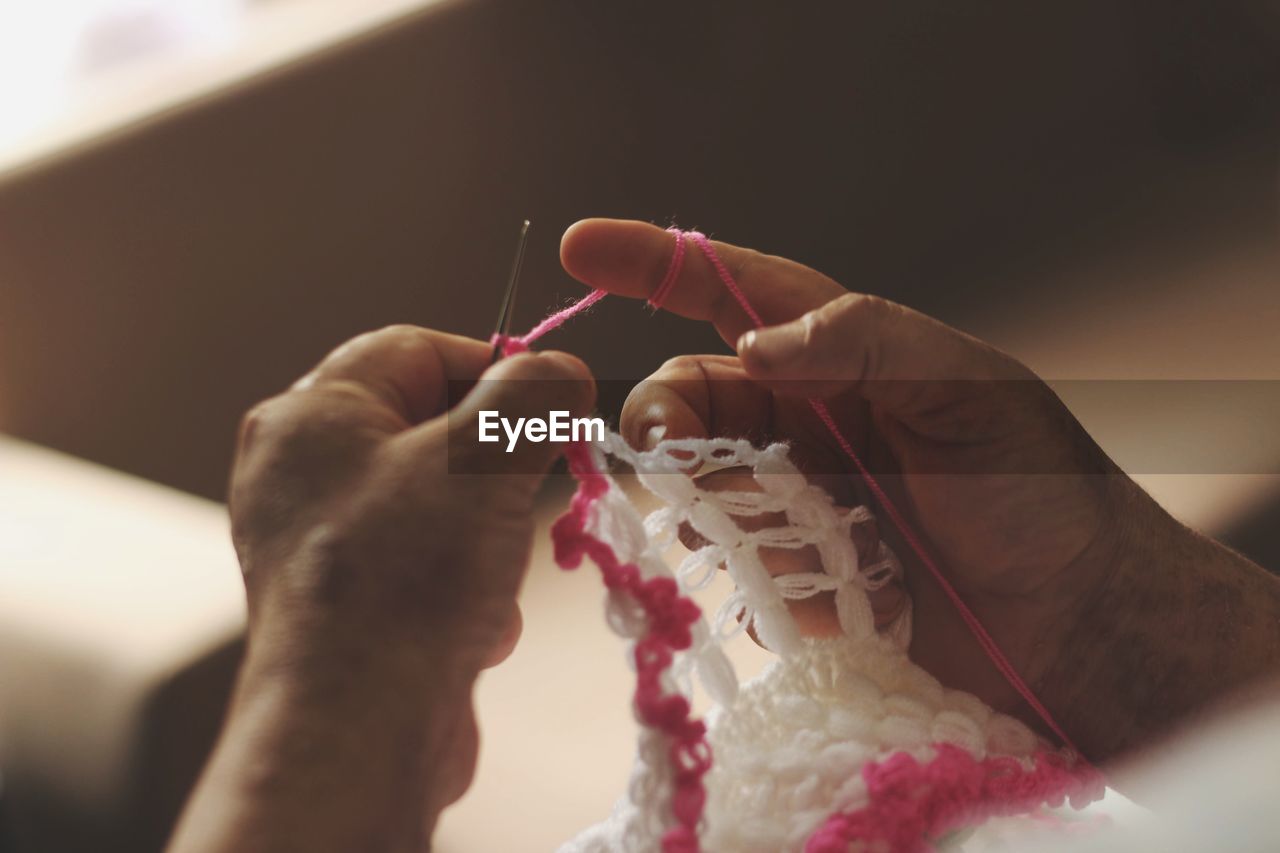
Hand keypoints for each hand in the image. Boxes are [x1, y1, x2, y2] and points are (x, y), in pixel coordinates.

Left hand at [172, 326, 594, 852]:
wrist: (359, 732)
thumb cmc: (407, 578)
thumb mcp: (483, 457)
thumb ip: (531, 394)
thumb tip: (561, 371)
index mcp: (310, 415)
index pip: (415, 349)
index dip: (494, 369)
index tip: (554, 405)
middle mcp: (300, 471)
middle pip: (430, 428)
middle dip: (495, 469)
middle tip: (529, 492)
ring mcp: (318, 541)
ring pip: (439, 502)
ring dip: (487, 538)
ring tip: (489, 579)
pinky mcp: (345, 603)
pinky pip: (425, 564)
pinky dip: (465, 587)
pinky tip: (473, 626)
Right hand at [559, 219, 1133, 746]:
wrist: (1082, 626)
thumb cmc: (1043, 492)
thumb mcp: (973, 390)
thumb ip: (867, 343)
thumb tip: (756, 348)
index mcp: (846, 362)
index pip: (736, 295)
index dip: (655, 265)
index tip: (580, 247)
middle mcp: (810, 426)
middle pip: (694, 400)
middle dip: (665, 415)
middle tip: (669, 452)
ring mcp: (800, 506)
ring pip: (700, 489)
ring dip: (708, 504)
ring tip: (765, 530)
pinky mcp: (801, 585)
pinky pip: (736, 576)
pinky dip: (751, 582)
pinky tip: (805, 596)